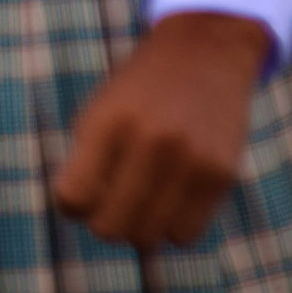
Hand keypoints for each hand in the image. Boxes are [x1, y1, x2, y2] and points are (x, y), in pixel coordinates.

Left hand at [52, 9, 271, 249]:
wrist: (204, 55)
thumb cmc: (137, 93)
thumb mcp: (98, 113)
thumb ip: (84, 163)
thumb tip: (79, 218)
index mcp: (106, 123)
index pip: (74, 197)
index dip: (70, 206)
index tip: (78, 197)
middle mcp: (150, 143)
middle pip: (110, 227)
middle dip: (101, 222)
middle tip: (108, 204)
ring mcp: (191, 162)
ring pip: (149, 237)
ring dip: (137, 229)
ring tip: (138, 203)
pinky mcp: (222, 176)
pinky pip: (186, 234)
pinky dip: (171, 227)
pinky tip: (167, 202)